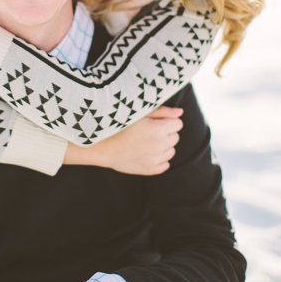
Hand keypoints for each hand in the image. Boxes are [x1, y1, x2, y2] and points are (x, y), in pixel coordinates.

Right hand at [63, 106, 183, 174]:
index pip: (178, 124)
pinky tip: (144, 152)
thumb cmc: (116, 125)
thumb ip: (162, 111)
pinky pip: (165, 164)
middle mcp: (159, 145)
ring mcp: (156, 159)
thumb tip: (180, 113)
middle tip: (147, 131)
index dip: (166, 121)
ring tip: (144, 142)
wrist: (100, 146)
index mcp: (158, 129)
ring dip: (163, 145)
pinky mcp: (151, 170)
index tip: (154, 121)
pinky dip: (158, 158)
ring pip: (171, 150)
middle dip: (165, 132)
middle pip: (175, 136)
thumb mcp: (137, 113)